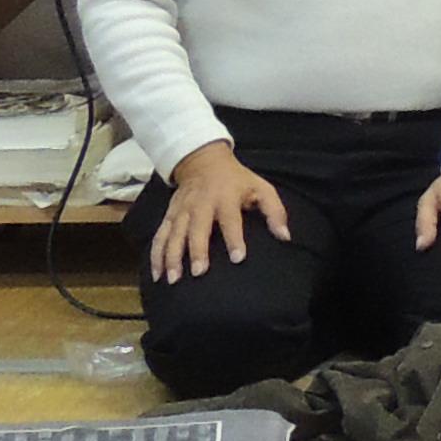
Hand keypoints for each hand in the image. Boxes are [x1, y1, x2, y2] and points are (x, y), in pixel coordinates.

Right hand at [147, 144, 288, 281]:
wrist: (203, 161)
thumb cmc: (237, 180)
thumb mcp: (261, 188)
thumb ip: (274, 211)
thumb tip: (285, 236)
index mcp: (225, 198)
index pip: (231, 220)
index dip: (235, 239)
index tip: (238, 258)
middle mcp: (200, 204)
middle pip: (197, 229)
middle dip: (197, 250)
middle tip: (199, 273)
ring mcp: (181, 210)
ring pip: (174, 235)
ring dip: (172, 257)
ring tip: (173, 279)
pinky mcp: (169, 215)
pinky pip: (159, 236)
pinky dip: (155, 255)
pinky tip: (156, 275)